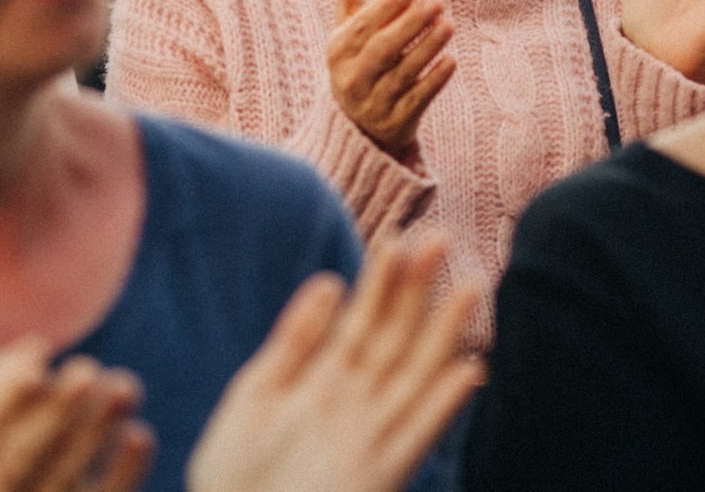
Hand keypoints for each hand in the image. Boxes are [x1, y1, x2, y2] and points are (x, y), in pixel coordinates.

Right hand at [0, 336, 156, 491]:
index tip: (40, 358)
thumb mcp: (16, 403)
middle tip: (87, 371)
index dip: (10, 396)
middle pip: (23, 459)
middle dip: (55, 413)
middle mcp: (5, 487)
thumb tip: (33, 350)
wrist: (55, 486)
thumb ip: (12, 374)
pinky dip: (124, 471)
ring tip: (125, 388)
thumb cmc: (38, 430)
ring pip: (63, 479)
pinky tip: (138, 434)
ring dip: (93, 433)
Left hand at [187, 235, 481, 491]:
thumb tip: (330, 280)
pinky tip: (467, 373)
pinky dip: (442, 407)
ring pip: (415, 376)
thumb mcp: (256, 393)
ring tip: (469, 288)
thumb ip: (294, 340)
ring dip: (443, 334)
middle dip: (417, 289)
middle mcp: (356, 402)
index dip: (381, 279)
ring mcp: (370, 437)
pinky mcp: (379, 474)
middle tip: (440, 238)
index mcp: (326, 379)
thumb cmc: (235, 472)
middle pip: (395, 336)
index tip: (397, 236)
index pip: (362, 318)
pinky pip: (416, 436)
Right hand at [324, 0, 455, 154]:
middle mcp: (351, 78)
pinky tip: (451, 61)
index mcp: (337, 51)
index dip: (385, 8)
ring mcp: (373, 103)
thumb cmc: (357, 58)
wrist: (359, 124)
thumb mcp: (347, 25)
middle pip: (382, 49)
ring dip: (427, 47)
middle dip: (410, 25)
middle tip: (437, 2)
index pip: (361, 27)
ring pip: (403, 73)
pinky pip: (418, 100)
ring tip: (448, 24)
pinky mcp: (396, 122)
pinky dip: (434, 80)